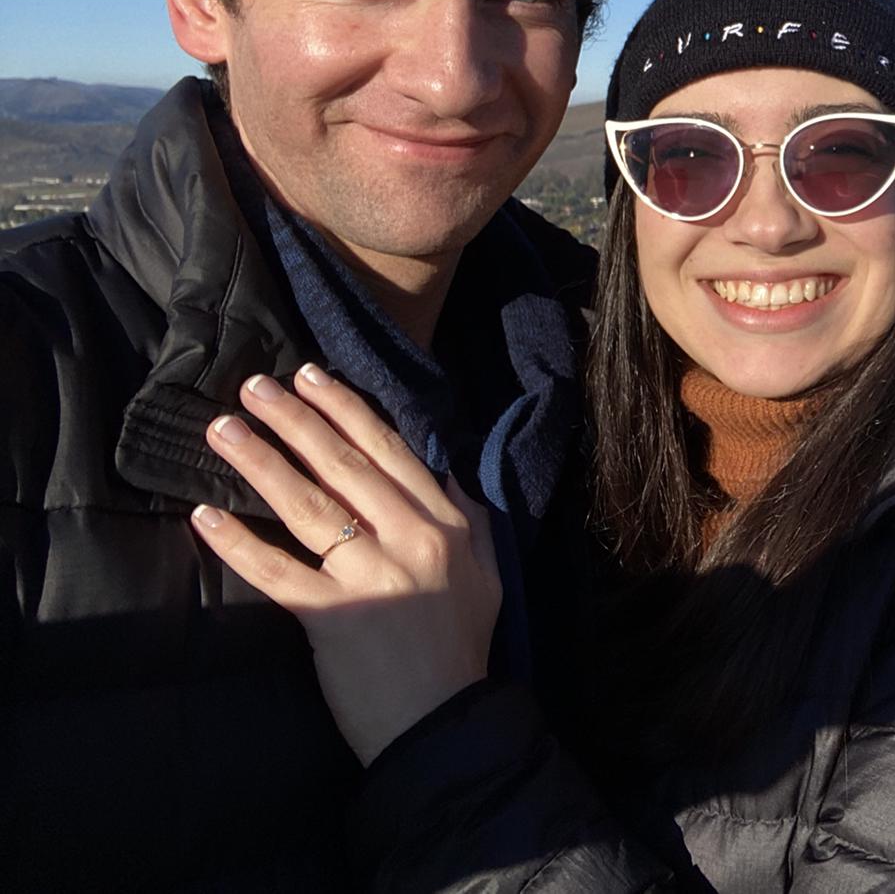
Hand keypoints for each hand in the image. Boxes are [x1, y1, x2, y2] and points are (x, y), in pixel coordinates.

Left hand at [189, 364, 503, 765]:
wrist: (445, 724)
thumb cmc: (460, 650)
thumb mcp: (483, 573)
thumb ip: (467, 519)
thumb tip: (443, 472)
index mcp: (450, 523)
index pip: (391, 451)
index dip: (347, 410)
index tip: (310, 376)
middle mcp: (415, 537)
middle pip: (345, 465)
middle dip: (296, 419)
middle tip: (253, 386)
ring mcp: (376, 575)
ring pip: (310, 504)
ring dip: (262, 461)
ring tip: (223, 429)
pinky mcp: (337, 616)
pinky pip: (280, 571)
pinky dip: (239, 543)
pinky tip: (203, 517)